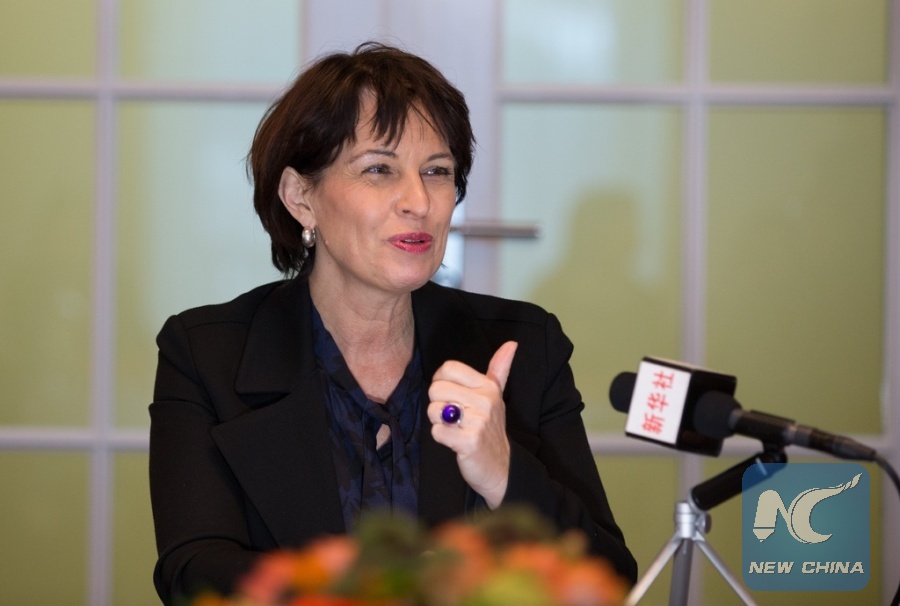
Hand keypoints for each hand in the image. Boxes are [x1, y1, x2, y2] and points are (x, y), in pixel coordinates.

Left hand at [427, 341, 517, 508]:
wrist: (500, 467)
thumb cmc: (491, 429)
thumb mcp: (497, 396)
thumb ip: (500, 369)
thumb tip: (512, 343)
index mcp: (488, 386)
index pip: (448, 368)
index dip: (441, 382)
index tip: (451, 395)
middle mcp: (485, 401)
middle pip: (436, 388)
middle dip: (438, 405)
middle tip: (453, 416)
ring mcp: (478, 422)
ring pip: (434, 410)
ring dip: (439, 422)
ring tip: (455, 428)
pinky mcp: (469, 442)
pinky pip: (437, 432)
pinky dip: (441, 438)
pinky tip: (455, 441)